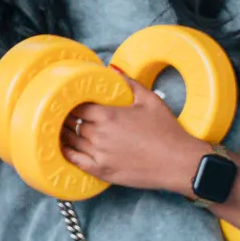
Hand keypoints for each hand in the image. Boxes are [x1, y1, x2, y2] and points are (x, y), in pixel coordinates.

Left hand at [59, 75, 206, 194]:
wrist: (179, 162)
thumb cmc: (167, 131)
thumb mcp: (150, 100)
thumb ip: (129, 83)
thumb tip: (113, 69)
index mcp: (107, 115)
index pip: (76, 107)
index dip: (70, 104)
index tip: (69, 102)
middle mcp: (98, 134)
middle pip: (70, 123)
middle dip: (65, 117)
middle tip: (61, 114)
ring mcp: (99, 154)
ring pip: (70, 141)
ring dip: (63, 133)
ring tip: (60, 129)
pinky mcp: (102, 171)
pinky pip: (75, 161)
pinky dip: (66, 154)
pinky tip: (63, 149)